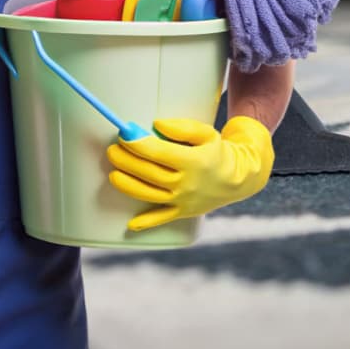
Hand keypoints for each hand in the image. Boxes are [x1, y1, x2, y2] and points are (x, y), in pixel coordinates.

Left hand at [106, 115, 273, 230]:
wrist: (237, 179)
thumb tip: (156, 124)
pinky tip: (130, 224)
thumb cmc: (217, 151)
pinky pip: (162, 219)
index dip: (138, 144)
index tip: (124, 134)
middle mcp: (186, 183)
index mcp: (193, 161)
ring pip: (150, 194)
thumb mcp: (205, 133)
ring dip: (128, 185)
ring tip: (112, 174)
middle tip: (112, 150)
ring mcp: (183, 201)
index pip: (159, 153)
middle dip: (127, 161)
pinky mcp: (182, 213)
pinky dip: (145, 223)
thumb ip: (181, 128)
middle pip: (150, 173)